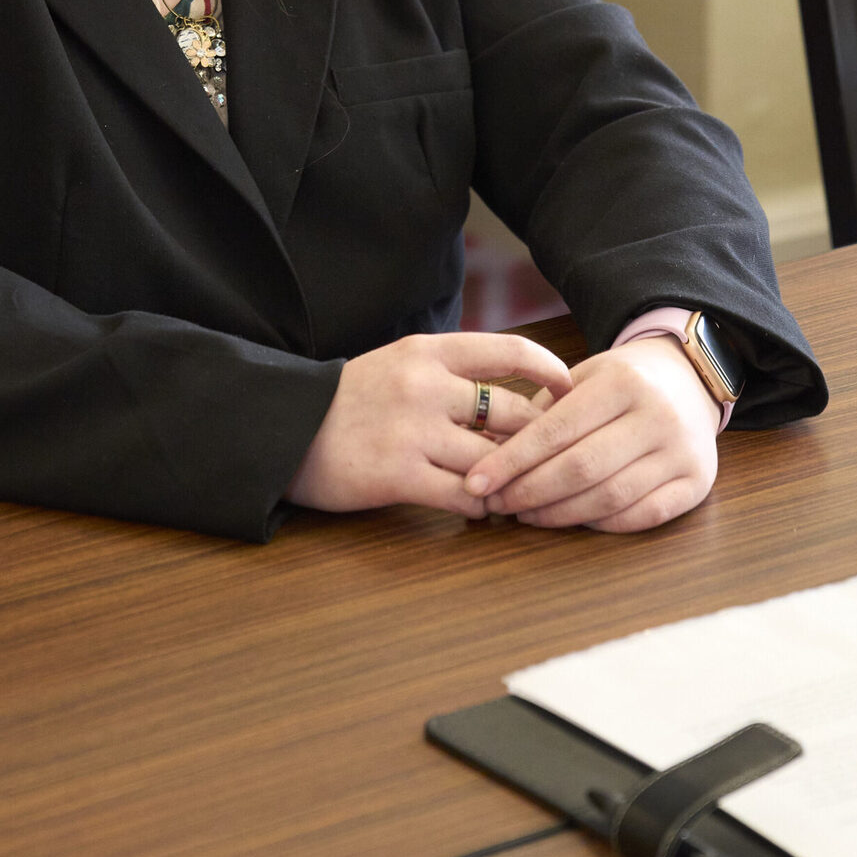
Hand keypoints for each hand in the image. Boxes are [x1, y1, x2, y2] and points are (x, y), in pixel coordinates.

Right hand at [287, 333, 573, 515]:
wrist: (285, 427)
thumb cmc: (349, 399)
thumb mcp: (400, 365)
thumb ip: (452, 374)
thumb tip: (515, 402)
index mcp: (428, 351)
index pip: (509, 351)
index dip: (550, 371)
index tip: (571, 389)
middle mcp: (425, 386)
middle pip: (514, 413)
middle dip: (540, 441)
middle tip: (553, 458)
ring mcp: (412, 431)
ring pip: (494, 460)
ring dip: (511, 479)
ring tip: (517, 489)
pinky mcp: (397, 475)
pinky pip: (463, 496)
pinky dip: (480, 504)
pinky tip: (478, 505)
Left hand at [462, 335, 719, 531]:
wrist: (689, 380)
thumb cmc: (621, 382)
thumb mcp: (582, 376)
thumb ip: (540, 411)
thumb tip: (487, 453)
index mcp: (622, 382)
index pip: (557, 429)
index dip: (512, 460)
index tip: (477, 481)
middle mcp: (657, 416)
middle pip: (581, 468)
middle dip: (530, 491)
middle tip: (496, 503)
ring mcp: (682, 452)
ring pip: (611, 497)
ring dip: (560, 514)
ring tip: (525, 515)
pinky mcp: (698, 484)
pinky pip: (644, 515)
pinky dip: (604, 524)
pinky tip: (573, 521)